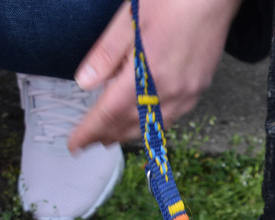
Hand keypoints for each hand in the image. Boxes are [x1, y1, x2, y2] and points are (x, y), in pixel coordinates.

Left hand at [68, 0, 241, 151]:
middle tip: (90, 142)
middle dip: (108, 135)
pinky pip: (173, 116)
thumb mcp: (129, 19)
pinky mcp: (200, 88)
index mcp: (146, 72)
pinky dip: (154, 124)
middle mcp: (170, 90)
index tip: (74, 144)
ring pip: (154, 125)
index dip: (89, 131)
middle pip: (132, 124)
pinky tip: (146, 121)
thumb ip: (106, 54)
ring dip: (130, 134)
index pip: (109, 112)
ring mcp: (188, 92)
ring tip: (113, 137)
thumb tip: (86, 83)